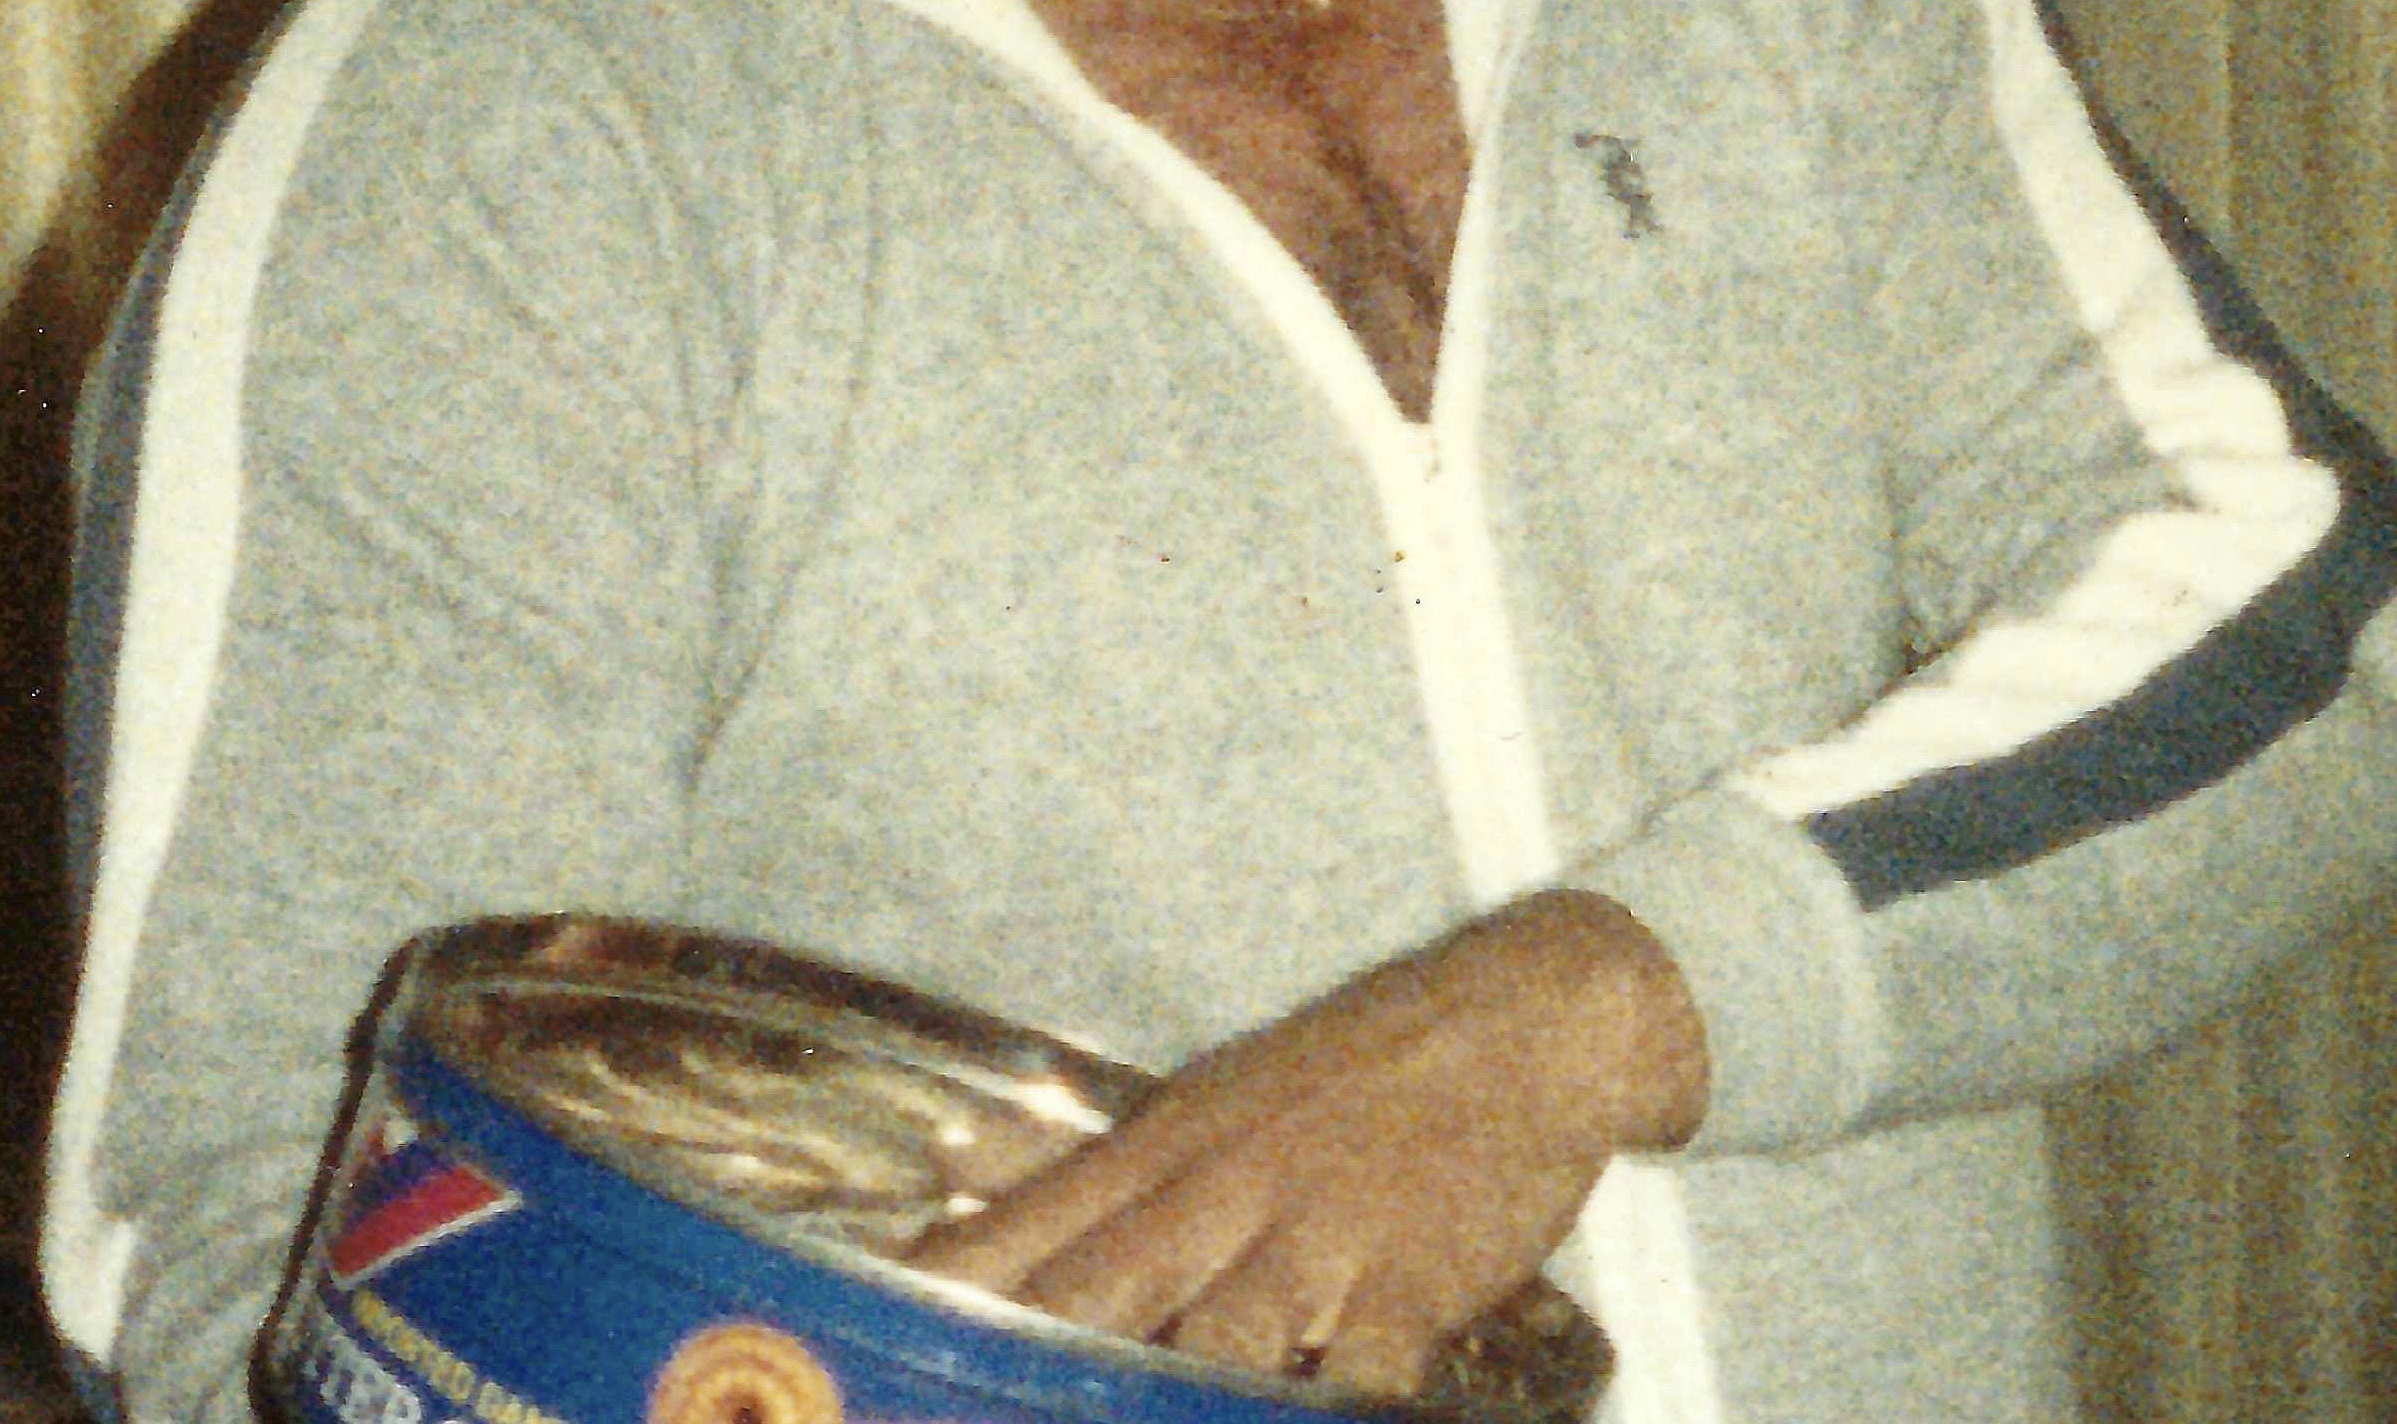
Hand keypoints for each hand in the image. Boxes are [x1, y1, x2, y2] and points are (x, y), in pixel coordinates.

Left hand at [909, 891, 1709, 1397]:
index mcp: (1163, 1150)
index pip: (1021, 1233)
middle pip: (1095, 1294)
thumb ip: (1079, 1159)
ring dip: (1174, 1392)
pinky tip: (1296, 1417)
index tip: (861, 1342)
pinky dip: (1328, 1406)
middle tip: (958, 1404)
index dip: (938, 1299)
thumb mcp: (1209, 1097)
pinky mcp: (1411, 1279)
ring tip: (1127, 1418)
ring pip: (1218, 1338)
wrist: (1535, 1013)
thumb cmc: (1365, 1071)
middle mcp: (1221, 1190)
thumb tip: (946, 1165)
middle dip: (1027, 1369)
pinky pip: (1359, 1372)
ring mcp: (1316, 1233)